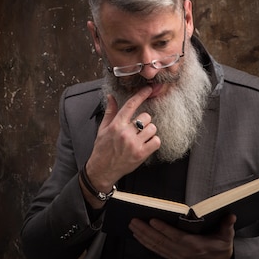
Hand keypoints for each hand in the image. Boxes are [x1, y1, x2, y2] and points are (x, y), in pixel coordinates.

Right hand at [83, 86, 160, 201]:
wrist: (102, 170)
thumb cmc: (102, 149)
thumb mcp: (103, 129)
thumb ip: (110, 112)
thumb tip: (111, 97)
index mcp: (116, 125)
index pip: (131, 105)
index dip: (141, 95)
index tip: (148, 89)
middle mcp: (125, 133)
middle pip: (146, 117)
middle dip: (144, 121)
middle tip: (138, 128)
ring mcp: (134, 144)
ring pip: (152, 128)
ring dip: (149, 132)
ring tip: (141, 137)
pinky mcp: (141, 154)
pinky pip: (156, 141)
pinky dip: (153, 142)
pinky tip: (146, 144)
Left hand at [129, 214, 235, 258]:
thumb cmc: (221, 247)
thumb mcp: (227, 236)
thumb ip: (227, 226)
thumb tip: (231, 216)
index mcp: (194, 245)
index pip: (175, 236)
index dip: (163, 229)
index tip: (152, 220)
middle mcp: (183, 252)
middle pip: (161, 241)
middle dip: (145, 231)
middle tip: (134, 221)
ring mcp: (177, 256)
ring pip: (156, 247)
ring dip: (143, 237)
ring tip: (132, 227)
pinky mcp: (174, 257)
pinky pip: (157, 250)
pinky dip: (146, 244)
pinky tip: (138, 236)